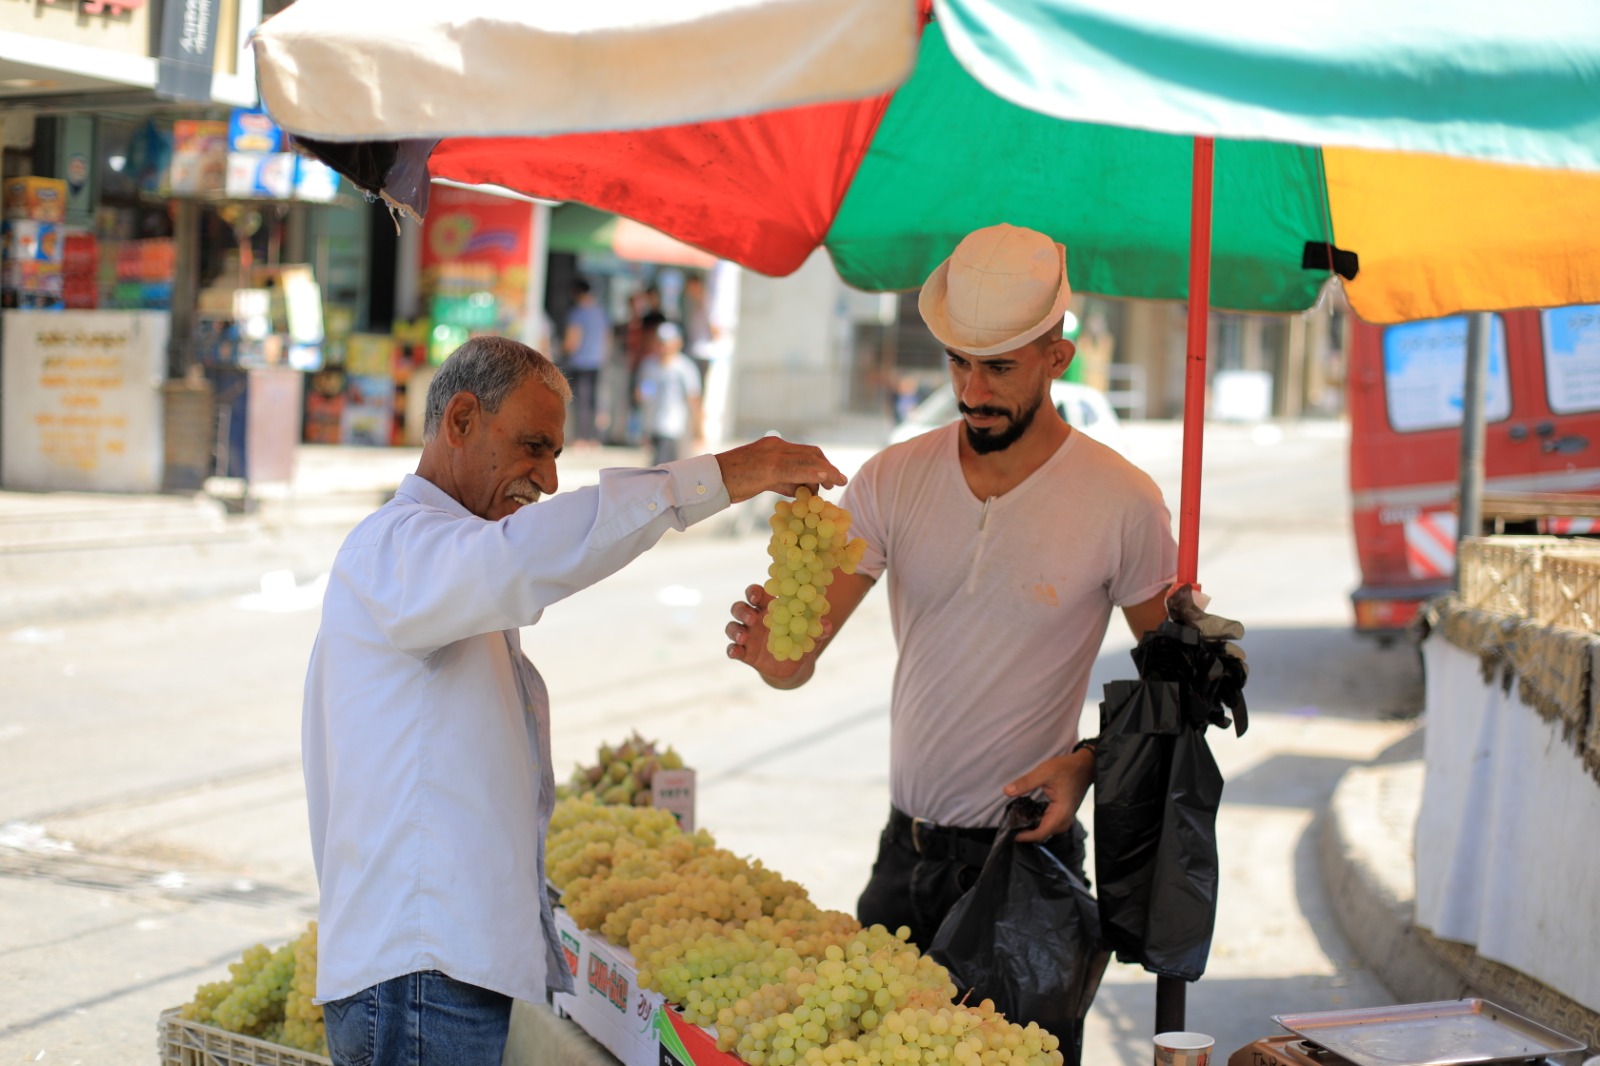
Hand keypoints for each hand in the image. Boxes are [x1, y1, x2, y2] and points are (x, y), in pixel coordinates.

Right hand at [714, 436, 845, 503]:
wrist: (710, 479)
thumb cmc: (732, 482)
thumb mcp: (762, 479)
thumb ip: (782, 481)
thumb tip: (801, 489)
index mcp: (773, 446)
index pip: (805, 452)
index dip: (821, 464)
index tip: (831, 477)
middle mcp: (776, 445)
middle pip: (811, 453)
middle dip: (826, 468)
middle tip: (836, 482)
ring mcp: (772, 454)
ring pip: (807, 459)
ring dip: (825, 471)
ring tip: (836, 482)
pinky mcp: (768, 466)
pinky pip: (796, 469)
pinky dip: (813, 473)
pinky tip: (824, 478)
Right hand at [725, 583, 831, 685]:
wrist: (792, 666)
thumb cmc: (801, 642)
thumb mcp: (811, 636)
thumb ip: (817, 630)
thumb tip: (827, 626)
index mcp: (770, 608)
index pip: (757, 594)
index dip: (754, 592)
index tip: (757, 597)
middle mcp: (755, 619)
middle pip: (740, 608)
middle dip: (742, 610)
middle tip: (752, 618)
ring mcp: (747, 636)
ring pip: (732, 627)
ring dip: (735, 630)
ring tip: (744, 637)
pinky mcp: (744, 653)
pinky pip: (732, 649)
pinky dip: (731, 650)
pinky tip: (736, 652)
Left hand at [1003, 748, 1093, 842]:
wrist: (1085, 766)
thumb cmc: (1067, 769)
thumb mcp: (1044, 772)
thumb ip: (1025, 783)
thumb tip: (1007, 791)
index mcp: (1061, 813)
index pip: (1040, 833)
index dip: (1024, 836)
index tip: (1010, 833)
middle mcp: (1065, 820)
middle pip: (1042, 834)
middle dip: (1026, 833)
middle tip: (1009, 825)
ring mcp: (1066, 818)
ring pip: (1046, 830)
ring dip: (1032, 828)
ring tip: (1016, 821)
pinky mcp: (1064, 815)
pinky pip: (1049, 824)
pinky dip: (1038, 822)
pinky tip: (1028, 814)